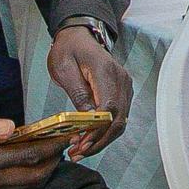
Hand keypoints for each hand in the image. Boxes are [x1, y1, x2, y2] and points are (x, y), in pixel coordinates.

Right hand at [0, 116, 63, 188]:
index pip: (27, 156)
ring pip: (22, 184)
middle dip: (52, 162)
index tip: (64, 135)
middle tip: (64, 145)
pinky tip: (26, 161)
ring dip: (41, 171)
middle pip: (31, 177)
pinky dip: (26, 174)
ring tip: (51, 153)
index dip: (49, 147)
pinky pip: (10, 184)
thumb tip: (11, 127)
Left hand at [46, 22, 132, 156]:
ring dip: (102, 139)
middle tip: (78, 152)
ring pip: (120, 121)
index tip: (81, 143)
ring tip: (81, 149)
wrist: (78, 36)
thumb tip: (88, 119)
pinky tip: (90, 138)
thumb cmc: (68, 49)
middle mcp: (121, 80)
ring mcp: (124, 86)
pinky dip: (105, 131)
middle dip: (99, 141)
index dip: (97, 130)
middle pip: (118, 119)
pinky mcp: (122, 92)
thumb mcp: (64, 69)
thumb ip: (78, 93)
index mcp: (106, 72)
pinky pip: (118, 116)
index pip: (109, 108)